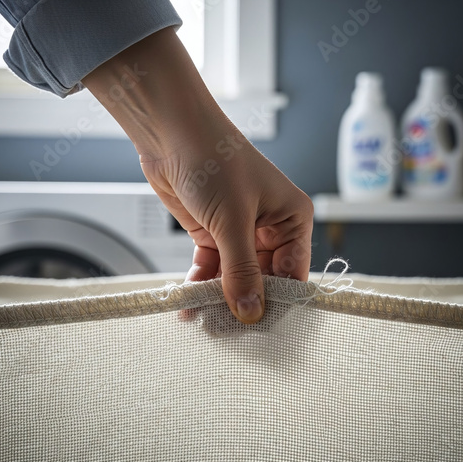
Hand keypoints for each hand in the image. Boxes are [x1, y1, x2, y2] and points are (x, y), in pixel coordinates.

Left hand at [140, 127, 312, 323]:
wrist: (170, 131)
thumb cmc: (213, 158)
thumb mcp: (233, 220)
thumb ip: (242, 270)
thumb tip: (251, 311)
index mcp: (291, 219)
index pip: (292, 274)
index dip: (277, 302)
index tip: (258, 327)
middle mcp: (269, 228)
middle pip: (262, 280)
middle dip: (243, 303)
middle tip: (225, 330)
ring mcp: (239, 232)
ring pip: (234, 277)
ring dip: (218, 298)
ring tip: (203, 322)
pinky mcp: (213, 233)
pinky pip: (211, 268)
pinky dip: (200, 284)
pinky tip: (188, 303)